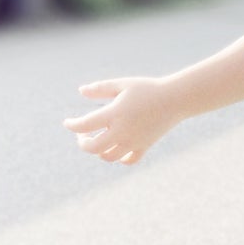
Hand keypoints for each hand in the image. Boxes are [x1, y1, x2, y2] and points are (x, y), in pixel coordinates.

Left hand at [61, 76, 182, 164]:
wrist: (176, 98)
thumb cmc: (147, 88)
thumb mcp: (122, 84)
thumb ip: (100, 88)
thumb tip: (81, 91)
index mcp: (115, 113)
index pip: (85, 125)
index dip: (72, 125)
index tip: (68, 123)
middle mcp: (123, 131)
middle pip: (93, 148)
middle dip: (83, 143)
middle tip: (81, 135)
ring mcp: (134, 141)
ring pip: (109, 157)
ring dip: (98, 151)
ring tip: (98, 140)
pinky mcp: (144, 146)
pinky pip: (128, 160)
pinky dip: (119, 158)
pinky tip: (116, 148)